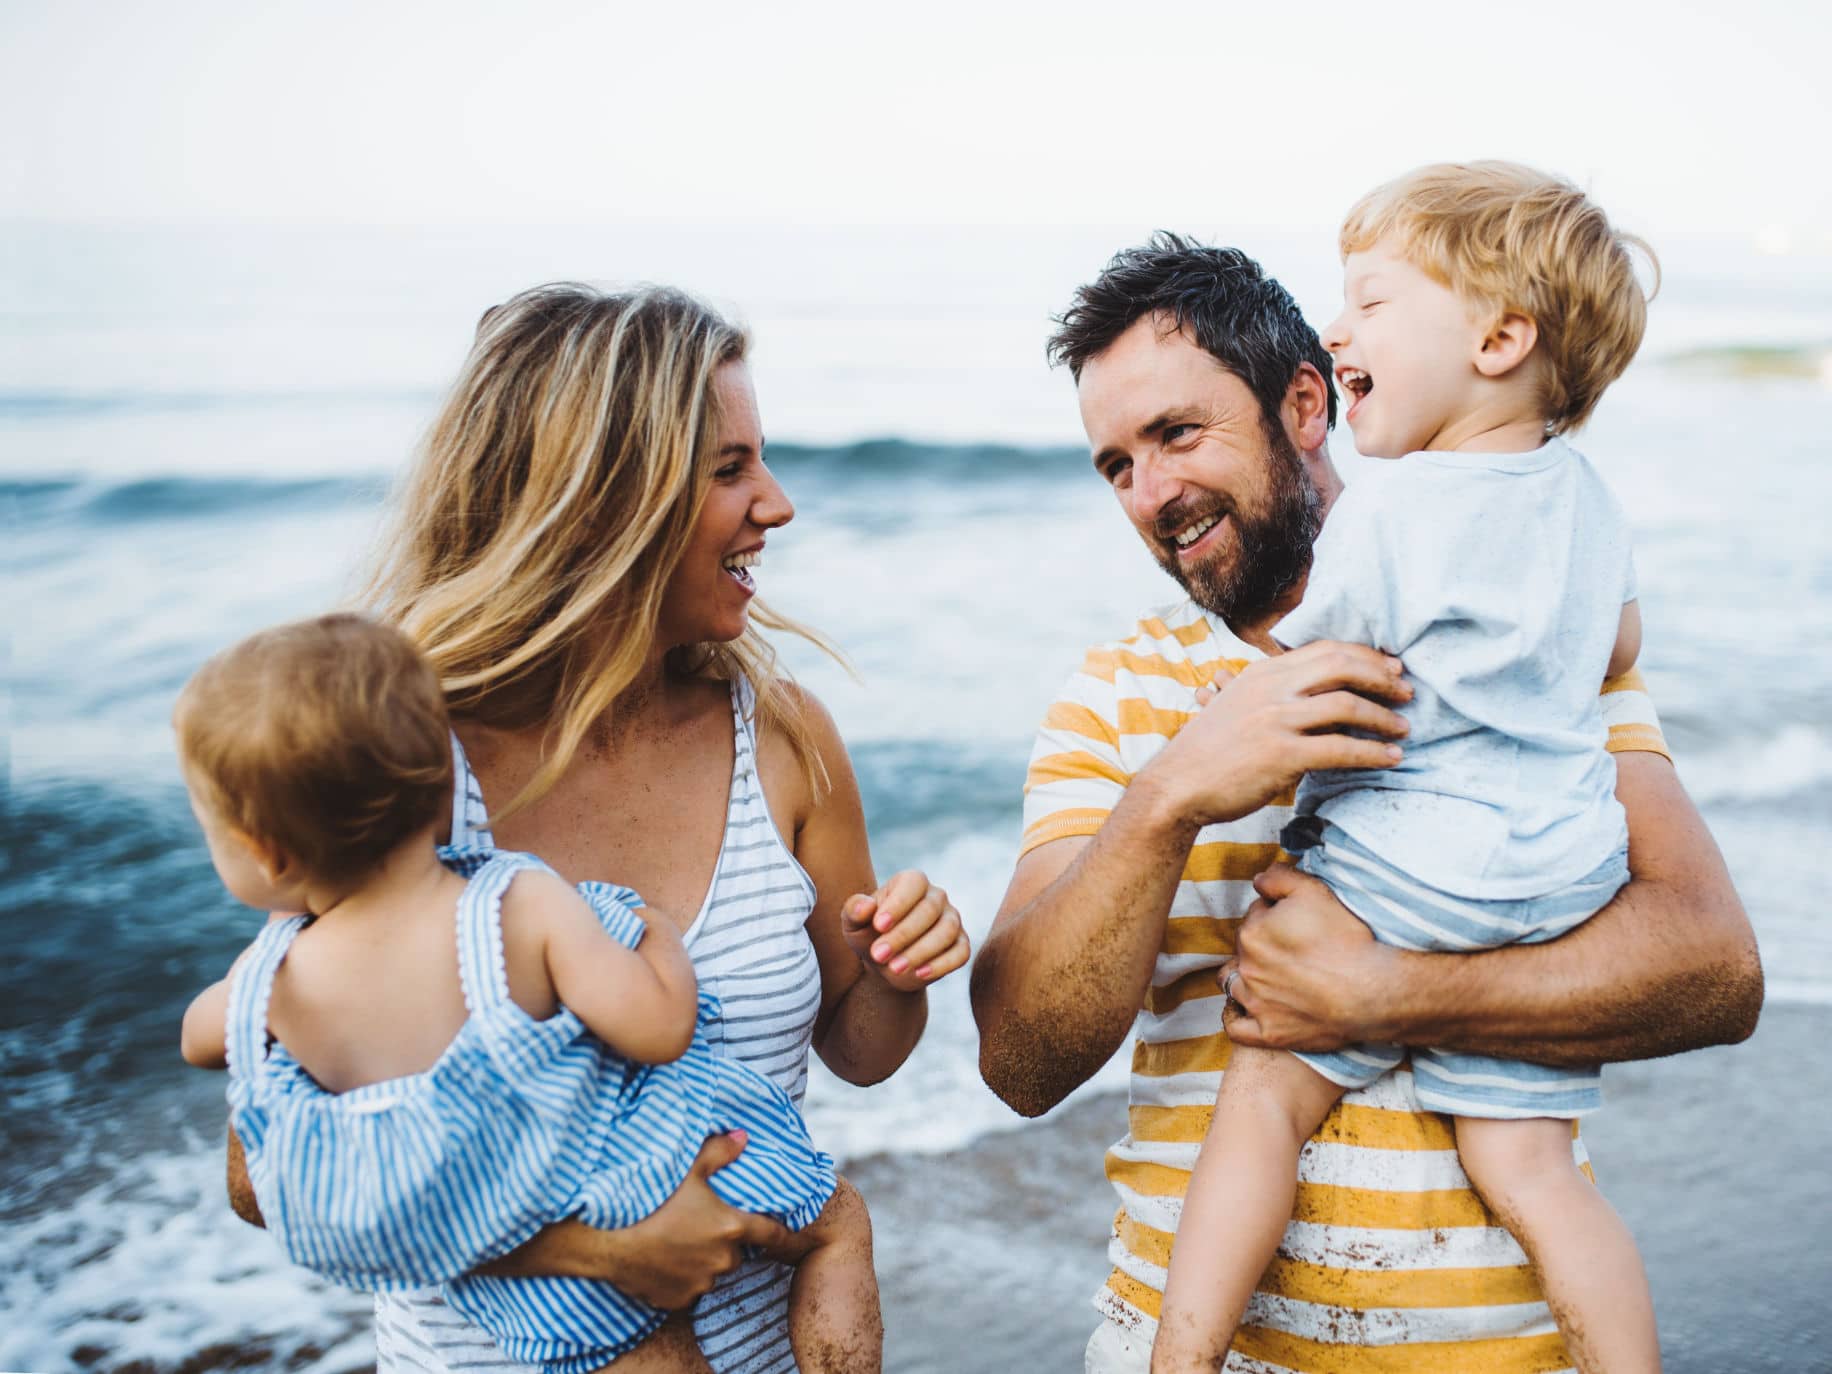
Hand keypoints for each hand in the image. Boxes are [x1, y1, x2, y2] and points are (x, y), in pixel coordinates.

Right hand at [572, 1132, 792, 1307]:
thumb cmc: (651, 1201)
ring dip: (704, 1261)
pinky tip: (664, 1261)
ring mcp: (700, 1284)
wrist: (608, 1241)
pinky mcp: (679, 1301)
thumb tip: (743, 1137)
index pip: (772, 1233)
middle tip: (702, 1225)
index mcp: (731, 1227)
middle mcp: (722, 1260)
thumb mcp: (688, 1169)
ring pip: (712, 1273)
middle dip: (726, 1242)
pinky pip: (689, 1291)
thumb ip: (720, 1152)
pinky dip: (683, 1279)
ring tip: (678, 1242)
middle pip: (736, 1253)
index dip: (782, 1231)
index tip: (789, 1232)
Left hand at [841, 869, 969, 991]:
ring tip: (895, 968)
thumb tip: (865, 906)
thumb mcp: (854, 924)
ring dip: (920, 951)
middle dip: (903, 934)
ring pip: (946, 931)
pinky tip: (920, 974)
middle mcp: (936, 897)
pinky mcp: (961, 944)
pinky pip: (960, 953)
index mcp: (911, 882)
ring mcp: (952, 920)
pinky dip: (942, 964)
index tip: (878, 925)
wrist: (885, 963)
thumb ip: (854, 911)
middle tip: (878, 954)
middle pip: (929, 910)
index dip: (898, 904)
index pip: (913, 884)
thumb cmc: (868, 934)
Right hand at [1145, 641, 1410, 827]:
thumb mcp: (1234, 705)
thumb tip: (1307, 693)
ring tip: (1402, 728)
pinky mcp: (1282, 755)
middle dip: (1381, 678)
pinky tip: (1390, 758)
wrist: (1176, 786)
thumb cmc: (1207, 752)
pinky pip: (1341, 749)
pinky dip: (1373, 753)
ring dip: (1384, 717)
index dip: (1364, 656)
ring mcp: (1276, 720)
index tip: (1389, 668)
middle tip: (1406, 692)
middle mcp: (1271, 688)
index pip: (1325, 650)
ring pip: (1347, 706)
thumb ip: (1270, 692)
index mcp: (1262, 672)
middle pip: (1342, 667)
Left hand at [1219, 863, 1398, 1050]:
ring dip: (1245, 977)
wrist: (1371, 990)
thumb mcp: (1313, 891)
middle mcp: (1247, 968)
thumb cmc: (1345, 939)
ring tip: (1269, 976)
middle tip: (1294, 948)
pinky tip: (1244, 1009)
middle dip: (1262, 944)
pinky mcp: (1269, 1033)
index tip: (1299, 924)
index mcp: (1252, 933)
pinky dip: (1236, 1017)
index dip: (1276, 915)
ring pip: (1233, 984)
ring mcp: (1256, 1003)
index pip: (1255, 916)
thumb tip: (1258, 880)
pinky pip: (1236, 1028)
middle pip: (1245, 948)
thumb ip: (1278, 878)